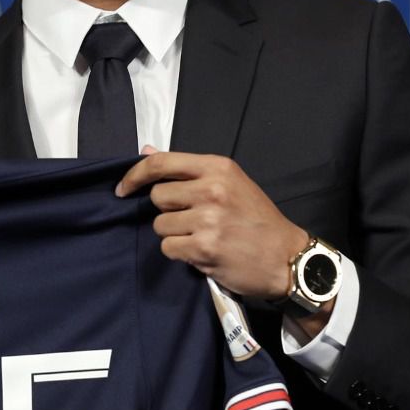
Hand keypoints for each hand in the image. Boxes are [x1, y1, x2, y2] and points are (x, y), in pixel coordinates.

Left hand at [116, 148, 308, 299]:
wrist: (286, 258)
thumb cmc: (256, 220)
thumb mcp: (230, 183)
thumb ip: (188, 170)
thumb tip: (146, 151)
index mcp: (218, 167)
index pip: (161, 163)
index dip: (135, 175)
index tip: (123, 188)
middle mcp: (212, 189)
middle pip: (158, 197)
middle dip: (168, 211)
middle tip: (191, 219)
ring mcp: (208, 219)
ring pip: (160, 225)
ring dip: (174, 235)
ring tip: (201, 237)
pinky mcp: (204, 248)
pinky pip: (168, 248)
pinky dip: (180, 253)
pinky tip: (202, 252)